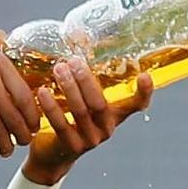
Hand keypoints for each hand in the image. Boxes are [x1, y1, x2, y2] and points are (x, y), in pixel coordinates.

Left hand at [20, 58, 152, 183]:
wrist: (52, 155)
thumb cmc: (69, 118)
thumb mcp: (81, 99)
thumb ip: (84, 77)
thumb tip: (78, 33)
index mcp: (114, 115)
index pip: (136, 105)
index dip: (143, 93)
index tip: (145, 76)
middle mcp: (107, 128)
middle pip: (100, 103)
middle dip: (86, 80)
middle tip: (73, 60)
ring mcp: (90, 140)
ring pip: (81, 112)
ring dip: (69, 89)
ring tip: (58, 69)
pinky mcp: (71, 148)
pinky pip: (62, 125)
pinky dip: (51, 107)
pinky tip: (42, 92)